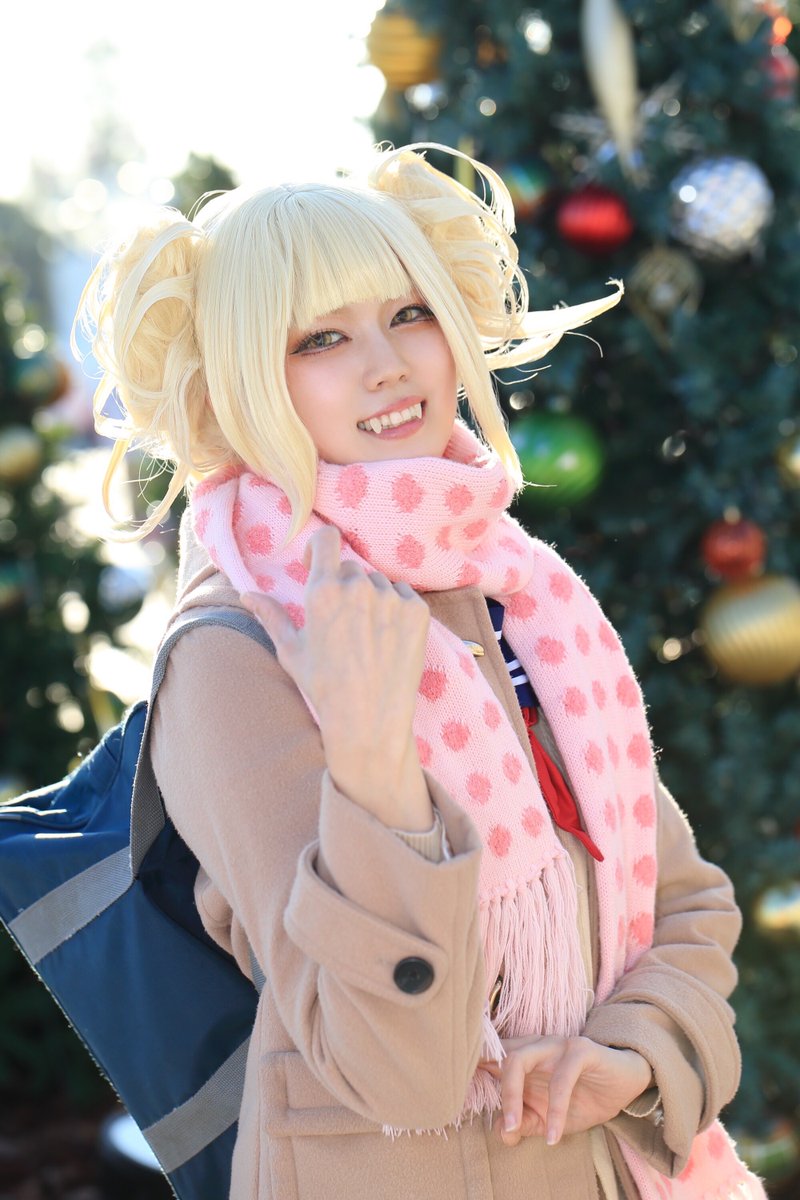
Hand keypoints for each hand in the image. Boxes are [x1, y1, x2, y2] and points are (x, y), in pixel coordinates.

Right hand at [240, 526, 432, 827]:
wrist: (368, 719)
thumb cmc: (323, 687)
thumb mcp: (290, 650)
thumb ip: (271, 615)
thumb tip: (246, 594)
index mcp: (322, 591)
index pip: (327, 538)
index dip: (321, 548)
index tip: (319, 564)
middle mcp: (358, 586)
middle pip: (352, 568)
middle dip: (345, 587)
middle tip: (343, 624)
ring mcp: (391, 598)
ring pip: (379, 583)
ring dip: (372, 599)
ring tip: (366, 637)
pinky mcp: (417, 611)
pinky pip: (404, 595)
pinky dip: (396, 610)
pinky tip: (387, 639)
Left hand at [480, 1036, 652, 1147]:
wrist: (626, 1083)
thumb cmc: (583, 1097)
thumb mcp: (549, 1119)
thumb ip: (525, 1124)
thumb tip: (503, 1133)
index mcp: (523, 1057)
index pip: (490, 1056)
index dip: (471, 1068)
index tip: (454, 1090)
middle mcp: (534, 1046)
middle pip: (499, 1057)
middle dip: (494, 1091)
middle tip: (504, 1125)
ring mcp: (555, 1044)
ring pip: (520, 1059)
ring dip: (512, 1096)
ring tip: (516, 1127)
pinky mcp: (580, 1050)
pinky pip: (561, 1079)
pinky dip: (555, 1110)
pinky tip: (554, 1136)